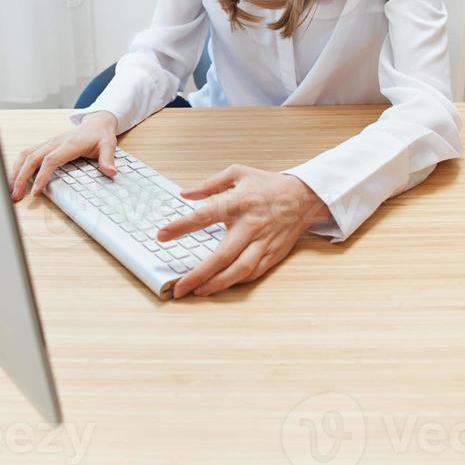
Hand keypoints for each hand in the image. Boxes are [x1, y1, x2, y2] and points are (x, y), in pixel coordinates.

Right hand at [9, 111, 118, 201]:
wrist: (96, 122)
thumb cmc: (100, 135)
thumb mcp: (109, 145)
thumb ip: (108, 159)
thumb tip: (111, 173)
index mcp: (70, 144)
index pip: (51, 160)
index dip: (41, 176)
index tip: (35, 192)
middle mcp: (55, 142)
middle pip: (32, 158)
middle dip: (21, 177)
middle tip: (16, 196)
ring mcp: (48, 143)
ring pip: (25, 155)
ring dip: (16, 171)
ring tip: (10, 189)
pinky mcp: (45, 146)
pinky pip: (26, 154)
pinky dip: (18, 166)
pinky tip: (14, 179)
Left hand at [156, 164, 329, 297]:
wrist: (303, 197)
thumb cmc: (267, 184)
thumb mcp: (238, 173)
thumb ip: (210, 184)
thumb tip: (185, 193)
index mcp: (239, 202)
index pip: (205, 216)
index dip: (182, 226)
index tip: (161, 235)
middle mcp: (250, 225)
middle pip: (222, 255)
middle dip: (199, 274)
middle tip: (179, 287)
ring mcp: (263, 242)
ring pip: (239, 270)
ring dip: (217, 284)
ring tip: (198, 291)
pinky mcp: (272, 254)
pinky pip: (253, 273)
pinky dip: (235, 281)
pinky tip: (220, 285)